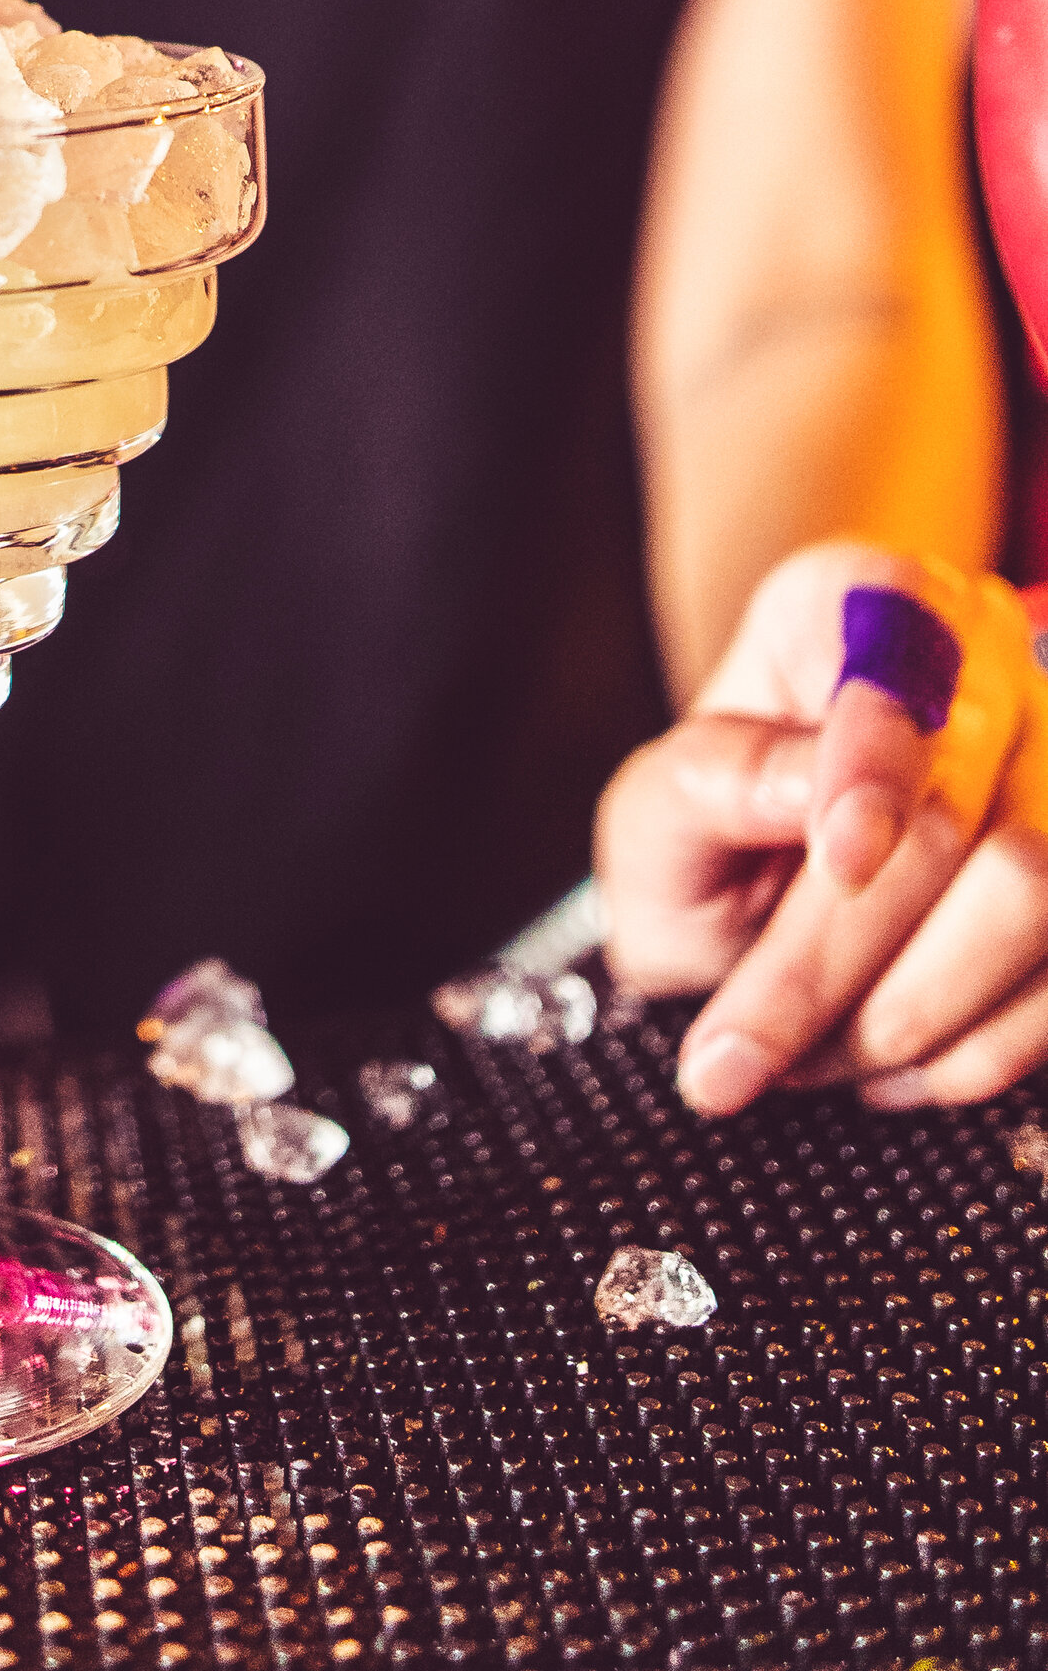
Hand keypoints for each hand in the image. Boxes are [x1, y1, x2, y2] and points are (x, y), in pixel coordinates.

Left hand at [597, 540, 1047, 1112]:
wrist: (776, 874)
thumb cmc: (714, 822)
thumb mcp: (661, 798)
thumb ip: (710, 779)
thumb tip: (813, 796)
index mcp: (858, 601)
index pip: (896, 661)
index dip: (874, 765)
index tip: (840, 859)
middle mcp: (985, 661)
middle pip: (955, 812)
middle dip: (837, 956)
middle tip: (735, 1053)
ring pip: (1038, 895)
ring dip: (912, 1012)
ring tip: (809, 1063)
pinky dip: (980, 1047)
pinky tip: (894, 1069)